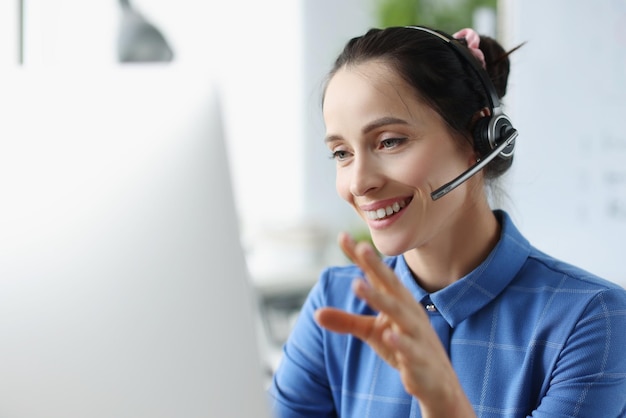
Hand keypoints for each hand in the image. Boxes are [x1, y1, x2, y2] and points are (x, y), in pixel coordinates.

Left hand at [314, 233, 474, 417]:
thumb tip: (316, 314)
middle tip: (361, 247)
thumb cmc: (403, 348)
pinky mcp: (420, 360)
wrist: (437, 382)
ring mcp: (416, 334)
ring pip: (399, 313)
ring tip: (359, 285)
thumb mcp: (371, 332)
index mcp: (397, 301)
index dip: (361, 258)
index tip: (342, 237)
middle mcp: (408, 312)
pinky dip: (400, 342)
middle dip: (376, 266)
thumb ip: (346, 321)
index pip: (376, 275)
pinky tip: (387, 334)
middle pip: (391, 285)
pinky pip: (410, 349)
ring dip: (379, 299)